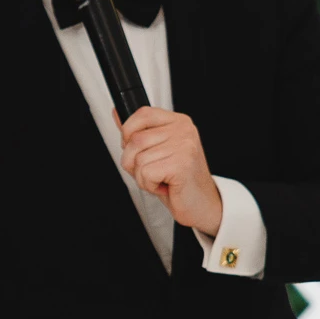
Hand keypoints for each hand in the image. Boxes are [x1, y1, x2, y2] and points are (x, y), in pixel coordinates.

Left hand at [117, 108, 223, 234]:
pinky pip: (146, 173)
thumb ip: (137, 132)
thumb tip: (117, 114)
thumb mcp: (155, 151)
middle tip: (152, 171)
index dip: (129, 133)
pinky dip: (150, 185)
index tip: (138, 150)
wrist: (202, 204)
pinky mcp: (182, 164)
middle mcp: (183, 130)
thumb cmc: (178, 180)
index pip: (142, 114)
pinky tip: (165, 186)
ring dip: (143, 177)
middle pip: (135, 140)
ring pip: (138, 159)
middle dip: (133, 162)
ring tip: (161, 179)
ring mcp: (184, 146)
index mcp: (178, 122)